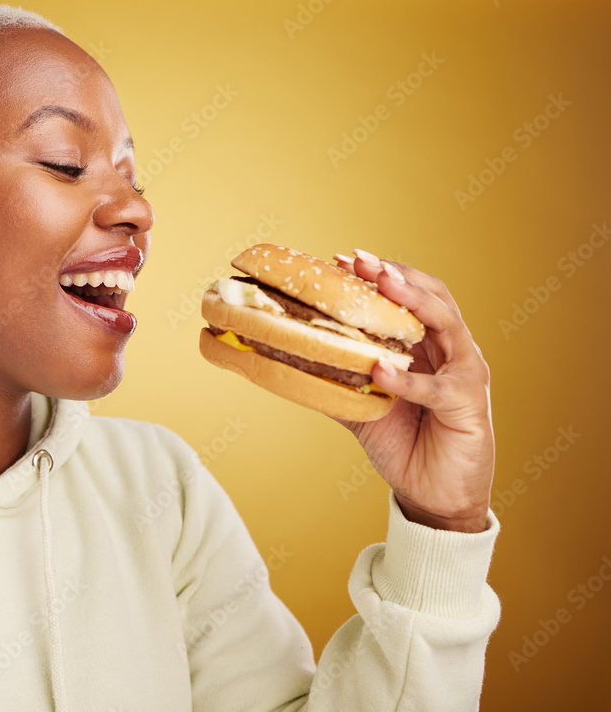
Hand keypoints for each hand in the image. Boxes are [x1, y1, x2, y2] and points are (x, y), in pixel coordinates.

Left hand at [330, 249, 494, 531]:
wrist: (433, 496)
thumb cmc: (405, 445)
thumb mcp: (363, 406)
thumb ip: (337, 381)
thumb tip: (289, 360)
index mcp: (430, 346)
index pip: (410, 296)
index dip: (380, 274)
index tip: (341, 260)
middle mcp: (453, 351)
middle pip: (433, 297)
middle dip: (396, 275)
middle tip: (361, 261)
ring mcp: (465, 375)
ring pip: (446, 325)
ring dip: (412, 302)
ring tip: (381, 286)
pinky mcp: (468, 405)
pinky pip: (436, 387)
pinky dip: (407, 377)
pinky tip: (378, 368)